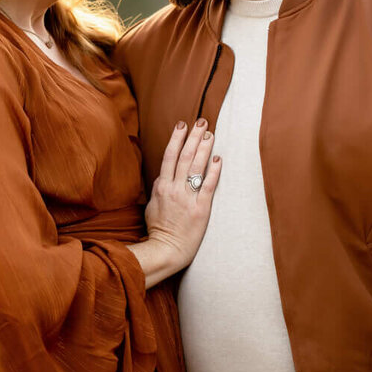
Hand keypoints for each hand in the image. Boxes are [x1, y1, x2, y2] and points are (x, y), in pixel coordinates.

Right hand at [136, 119, 222, 284]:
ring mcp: (187, 198)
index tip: (182, 125)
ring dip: (204, 148)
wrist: (166, 250)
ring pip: (196, 167)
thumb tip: (162, 176)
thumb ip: (158, 189)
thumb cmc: (159, 230)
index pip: (169, 156)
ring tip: (210, 134)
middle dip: (193, 137)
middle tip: (202, 122)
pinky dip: (214, 171)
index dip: (176, 139)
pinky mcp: (201, 209)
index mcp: (162, 187)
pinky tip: (219, 159)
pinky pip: (208, 186)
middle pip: (184, 156)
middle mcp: (174, 189)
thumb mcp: (152, 207)